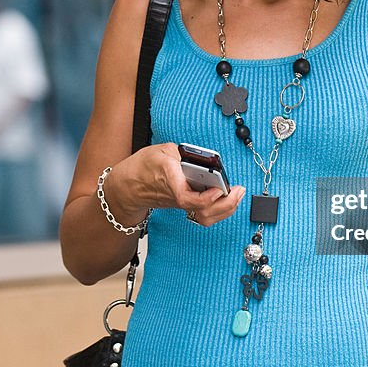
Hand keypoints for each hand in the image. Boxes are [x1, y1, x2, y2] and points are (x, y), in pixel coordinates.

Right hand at [105, 142, 245, 227]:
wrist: (128, 186)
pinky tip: (228, 198)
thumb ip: (184, 152)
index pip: (187, 197)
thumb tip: (203, 157)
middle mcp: (177, 195)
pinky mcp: (185, 206)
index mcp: (169, 179)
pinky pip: (204, 213)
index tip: (219, 188)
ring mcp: (182, 204)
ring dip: (225, 209)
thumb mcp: (161, 149)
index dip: (206, 197)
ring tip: (237, 194)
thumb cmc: (143, 167)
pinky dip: (220, 209)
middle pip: (203, 211)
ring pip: (205, 217)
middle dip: (226, 204)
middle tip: (238, 190)